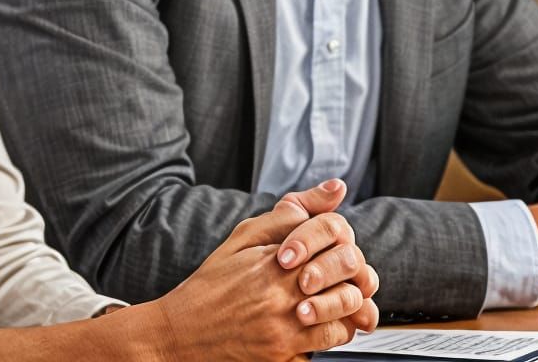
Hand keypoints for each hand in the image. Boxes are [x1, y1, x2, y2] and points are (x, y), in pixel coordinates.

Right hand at [143, 181, 379, 361]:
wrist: (185, 328)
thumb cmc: (214, 281)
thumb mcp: (242, 237)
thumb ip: (283, 217)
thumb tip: (330, 192)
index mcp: (272, 258)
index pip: (329, 236)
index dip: (340, 237)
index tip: (335, 242)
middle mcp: (281, 291)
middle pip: (344, 272)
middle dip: (352, 268)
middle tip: (345, 269)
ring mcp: (285, 325)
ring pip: (346, 310)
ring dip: (349, 300)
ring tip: (338, 295)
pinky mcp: (285, 352)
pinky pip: (331, 340)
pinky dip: (338, 328)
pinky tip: (326, 319)